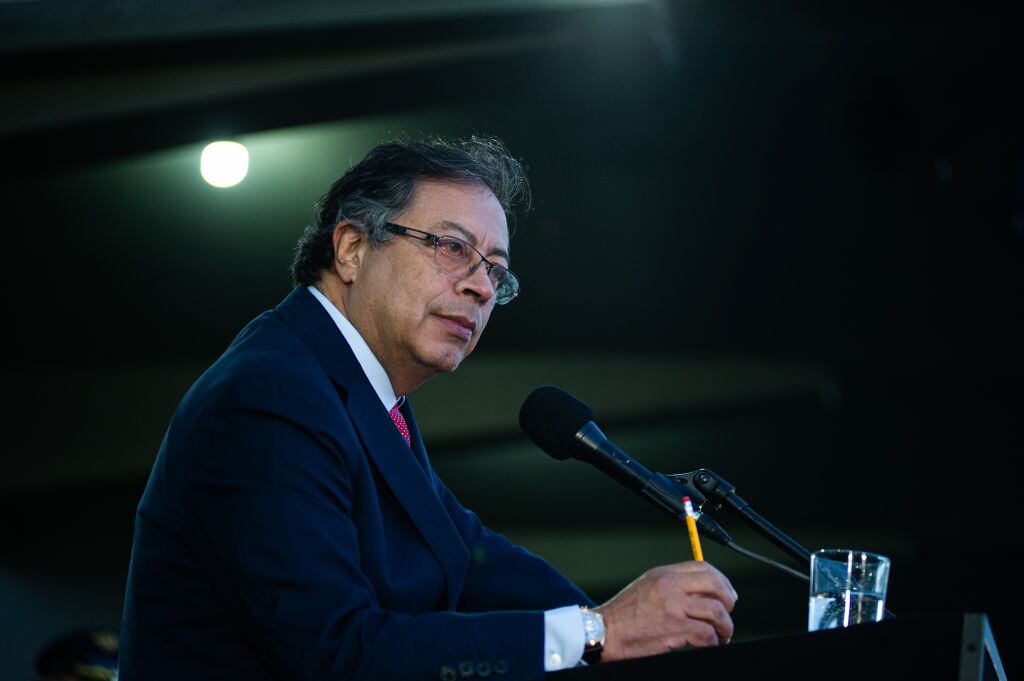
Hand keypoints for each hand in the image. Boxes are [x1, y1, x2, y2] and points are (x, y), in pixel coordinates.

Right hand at [593, 561, 737, 660]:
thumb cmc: (624, 615)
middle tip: (727, 615)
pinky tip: (709, 645)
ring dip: (725, 626)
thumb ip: (672, 585)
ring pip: (717, 611)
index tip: (726, 594)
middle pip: (715, 585)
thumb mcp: (647, 587)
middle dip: (729, 601)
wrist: (605, 632)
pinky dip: (713, 642)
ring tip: (721, 635)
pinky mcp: (675, 627)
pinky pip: (707, 633)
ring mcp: (674, 606)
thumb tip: (701, 594)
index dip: (721, 581)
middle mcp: (670, 585)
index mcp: (664, 574)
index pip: (703, 567)